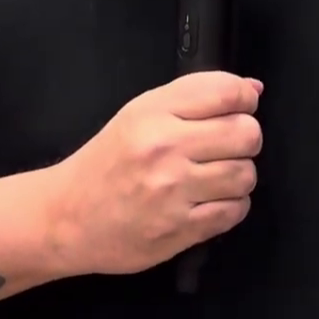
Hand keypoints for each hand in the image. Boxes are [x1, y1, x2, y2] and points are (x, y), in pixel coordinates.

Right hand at [43, 71, 262, 276]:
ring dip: (238, 176)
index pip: (226, 92)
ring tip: (214, 177)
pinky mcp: (179, 229)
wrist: (65, 217)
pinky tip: (208, 201)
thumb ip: (196, 96)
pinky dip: (231, 206)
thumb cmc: (107, 163)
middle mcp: (163, 149)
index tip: (241, 108)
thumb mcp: (140, 114)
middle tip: (229, 146)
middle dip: (246, 139)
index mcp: (152, 113)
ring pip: (245, 174)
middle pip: (246, 134)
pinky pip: (235, 211)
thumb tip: (253, 88)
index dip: (245, 99)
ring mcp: (172, 192)